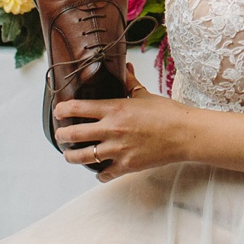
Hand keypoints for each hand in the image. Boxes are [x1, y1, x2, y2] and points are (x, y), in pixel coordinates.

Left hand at [54, 64, 186, 182]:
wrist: (185, 134)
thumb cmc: (168, 113)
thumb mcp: (145, 95)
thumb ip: (130, 83)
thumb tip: (126, 69)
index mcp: (114, 109)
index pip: (78, 108)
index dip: (62, 109)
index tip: (59, 111)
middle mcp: (111, 129)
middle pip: (73, 134)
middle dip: (62, 134)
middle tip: (61, 134)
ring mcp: (117, 150)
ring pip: (82, 157)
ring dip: (72, 156)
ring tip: (70, 155)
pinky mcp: (126, 166)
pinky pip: (104, 174)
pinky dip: (99, 174)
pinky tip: (99, 171)